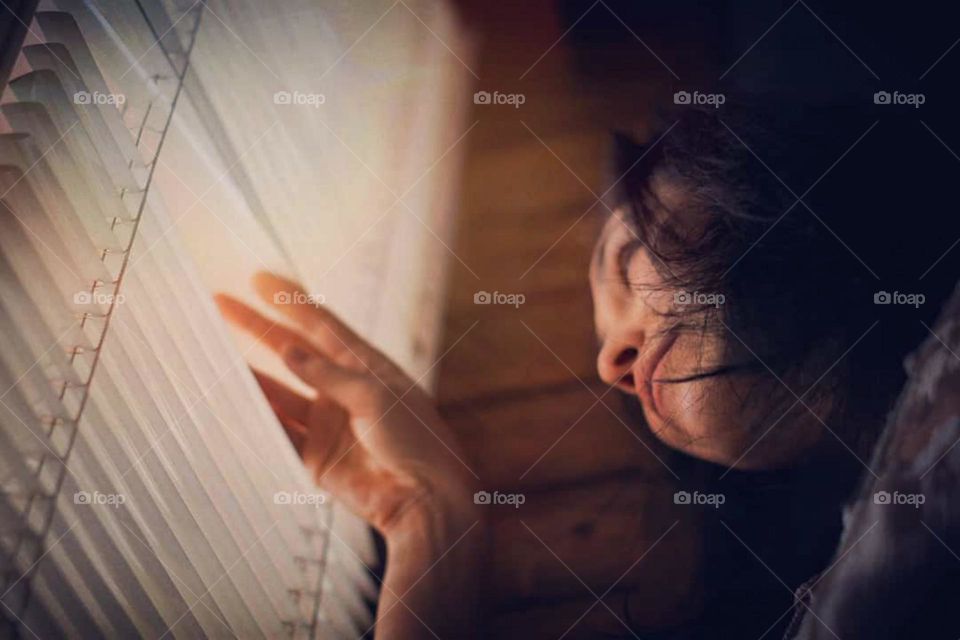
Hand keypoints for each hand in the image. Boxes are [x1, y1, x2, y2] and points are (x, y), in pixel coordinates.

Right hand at [215, 272, 478, 536]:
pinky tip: (232, 401)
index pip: (320, 324)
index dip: (290, 300)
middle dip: (257, 328)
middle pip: (291, 352)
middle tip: (221, 305)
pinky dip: (257, 417)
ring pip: (279, 391)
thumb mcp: (376, 397)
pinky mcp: (315, 456)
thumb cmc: (416, 440)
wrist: (424, 499)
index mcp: (365, 366)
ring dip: (250, 374)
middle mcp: (342, 389)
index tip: (259, 278)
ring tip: (212, 353)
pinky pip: (278, 431)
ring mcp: (326, 422)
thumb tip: (287, 351)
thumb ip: (329, 375)